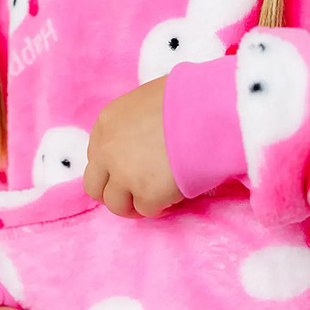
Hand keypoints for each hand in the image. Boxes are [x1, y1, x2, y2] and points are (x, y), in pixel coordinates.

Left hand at [84, 75, 183, 217]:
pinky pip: (147, 211)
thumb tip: (143, 143)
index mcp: (107, 123)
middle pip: (95, 187)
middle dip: (115, 194)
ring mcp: (125, 175)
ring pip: (116, 206)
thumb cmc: (192, 99)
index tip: (133, 171)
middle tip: (137, 195)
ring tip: (158, 199)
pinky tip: (174, 196)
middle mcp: (107, 150)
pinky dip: (161, 206)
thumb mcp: (150, 101)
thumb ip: (135, 125)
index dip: (114, 168)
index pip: (96, 157)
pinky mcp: (147, 195)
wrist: (214, 112)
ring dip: (135, 205)